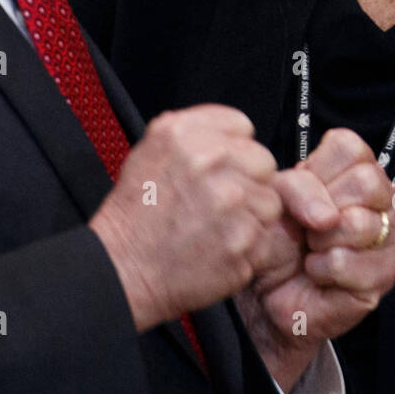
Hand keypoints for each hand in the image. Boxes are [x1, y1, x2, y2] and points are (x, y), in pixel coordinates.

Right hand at [89, 105, 283, 331]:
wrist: (124, 267)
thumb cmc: (136, 213)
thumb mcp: (150, 149)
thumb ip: (194, 130)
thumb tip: (234, 130)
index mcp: (184, 135)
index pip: (242, 126)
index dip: (234, 147)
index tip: (223, 166)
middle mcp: (210, 164)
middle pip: (264, 162)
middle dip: (248, 180)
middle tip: (223, 200)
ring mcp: (230, 205)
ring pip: (270, 203)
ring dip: (252, 215)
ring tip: (220, 226)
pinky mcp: (243, 243)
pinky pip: (266, 239)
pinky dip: (249, 247)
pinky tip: (220, 247)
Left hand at [237, 128, 394, 393]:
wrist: (265, 291)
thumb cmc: (276, 239)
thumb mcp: (275, 197)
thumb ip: (298, 187)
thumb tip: (328, 216)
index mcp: (358, 171)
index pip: (353, 148)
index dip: (318, 172)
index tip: (305, 195)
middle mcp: (384, 201)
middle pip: (367, 182)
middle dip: (323, 206)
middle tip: (310, 226)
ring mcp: (390, 239)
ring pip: (360, 223)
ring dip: (319, 241)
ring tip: (312, 250)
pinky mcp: (383, 278)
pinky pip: (345, 262)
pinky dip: (319, 270)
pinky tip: (317, 274)